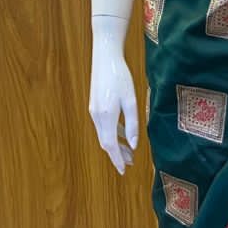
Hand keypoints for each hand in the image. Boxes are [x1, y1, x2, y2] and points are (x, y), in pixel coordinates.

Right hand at [89, 15, 138, 174]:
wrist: (105, 57)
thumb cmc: (120, 77)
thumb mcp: (131, 101)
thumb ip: (132, 124)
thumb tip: (133, 145)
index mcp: (106, 116)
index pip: (110, 145)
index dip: (117, 159)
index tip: (123, 170)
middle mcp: (96, 116)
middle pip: (106, 142)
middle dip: (117, 154)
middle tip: (130, 164)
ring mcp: (94, 111)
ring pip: (104, 135)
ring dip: (116, 145)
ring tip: (129, 152)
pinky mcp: (95, 106)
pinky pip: (103, 126)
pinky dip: (112, 133)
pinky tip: (123, 135)